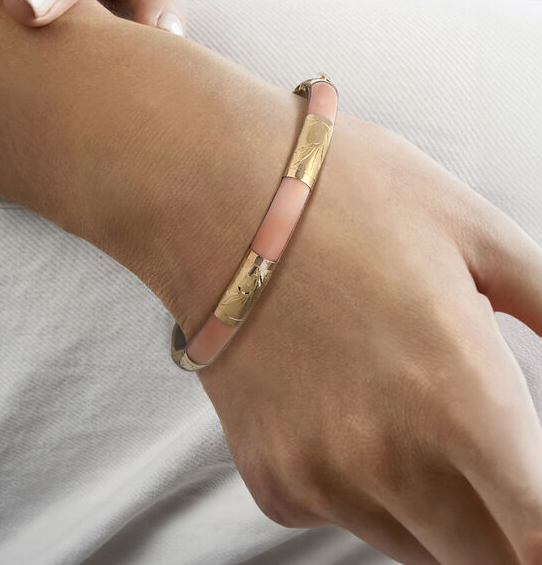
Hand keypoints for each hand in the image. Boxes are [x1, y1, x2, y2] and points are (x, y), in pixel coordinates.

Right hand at [0, 0, 541, 563]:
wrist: (209, 191)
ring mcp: (320, 476)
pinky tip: (336, 399)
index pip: (540, 543)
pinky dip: (359, 481)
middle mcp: (390, 462)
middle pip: (488, 558)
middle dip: (505, 519)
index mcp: (462, 400)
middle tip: (477, 437)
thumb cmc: (344, 194)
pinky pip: (343, 511)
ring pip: (417, 542)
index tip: (536, 499)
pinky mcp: (270, 476)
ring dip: (436, 501)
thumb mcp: (475, 231)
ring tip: (402, 399)